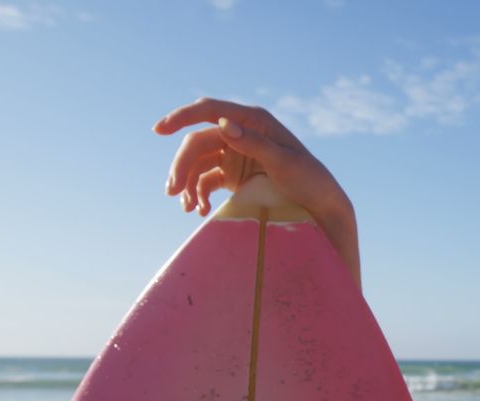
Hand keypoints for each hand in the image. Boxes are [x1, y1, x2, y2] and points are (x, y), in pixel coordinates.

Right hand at [153, 97, 347, 217]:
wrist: (321, 205)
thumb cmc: (310, 179)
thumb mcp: (284, 163)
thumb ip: (254, 143)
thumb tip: (222, 124)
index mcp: (254, 120)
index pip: (210, 111)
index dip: (181, 117)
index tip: (159, 130)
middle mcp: (241, 133)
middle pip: (197, 142)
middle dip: (181, 166)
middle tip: (173, 192)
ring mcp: (236, 154)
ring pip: (198, 163)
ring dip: (186, 183)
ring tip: (186, 207)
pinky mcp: (234, 175)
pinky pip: (206, 180)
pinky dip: (198, 194)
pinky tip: (198, 210)